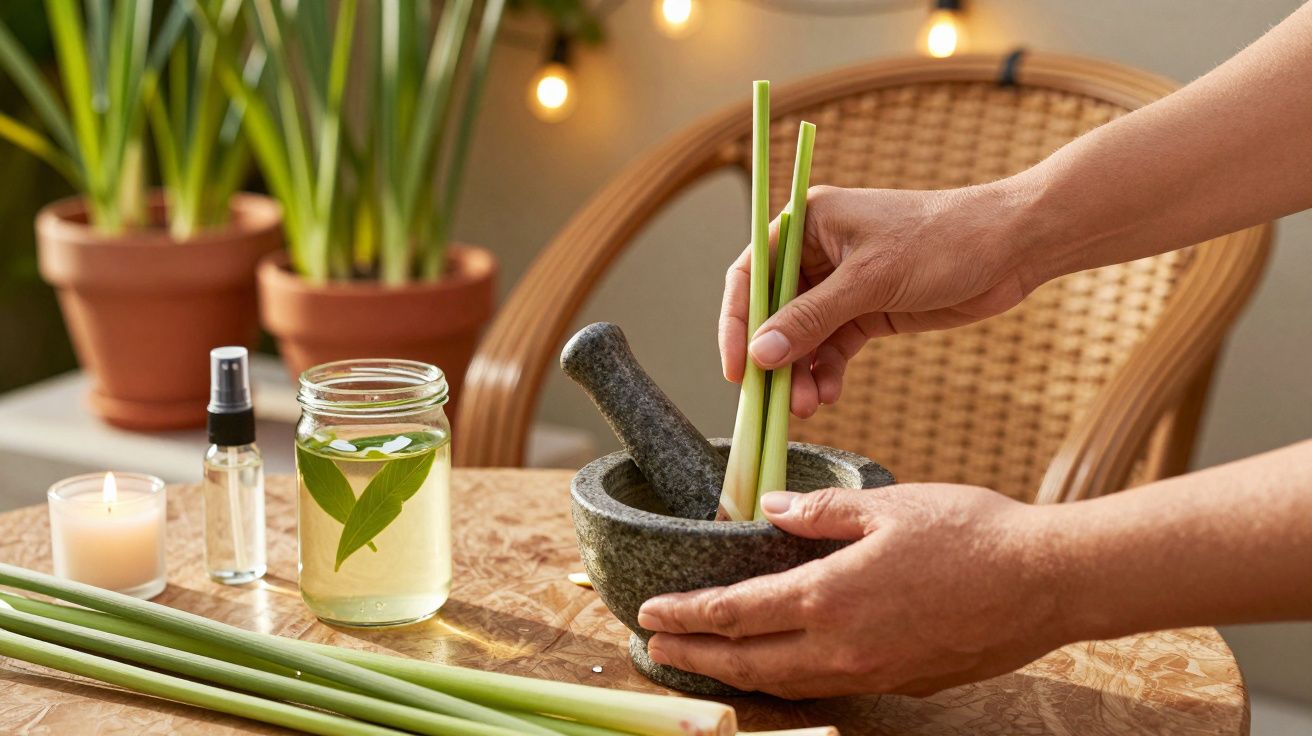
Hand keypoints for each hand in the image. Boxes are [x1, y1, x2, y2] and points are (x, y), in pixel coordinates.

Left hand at [637, 485, 1068, 697]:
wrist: (1047, 582)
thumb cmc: (971, 532)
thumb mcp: (887, 505)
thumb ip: (820, 512)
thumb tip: (769, 509)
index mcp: (830, 595)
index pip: (734, 613)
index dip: (685, 615)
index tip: (646, 613)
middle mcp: (842, 646)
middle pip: (746, 660)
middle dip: (692, 656)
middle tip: (651, 648)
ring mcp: (872, 672)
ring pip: (784, 683)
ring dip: (734, 674)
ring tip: (700, 662)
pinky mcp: (901, 683)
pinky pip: (825, 688)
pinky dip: (785, 681)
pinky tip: (777, 668)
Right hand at [718, 183, 1035, 416]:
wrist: (1012, 246)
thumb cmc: (942, 240)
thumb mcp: (870, 281)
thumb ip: (811, 319)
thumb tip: (760, 354)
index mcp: (807, 223)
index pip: (750, 275)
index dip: (736, 322)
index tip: (736, 369)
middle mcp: (817, 252)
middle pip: (773, 312)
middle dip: (774, 358)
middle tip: (776, 399)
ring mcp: (842, 284)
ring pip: (803, 337)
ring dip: (800, 373)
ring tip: (808, 406)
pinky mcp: (868, 311)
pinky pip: (832, 347)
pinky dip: (827, 372)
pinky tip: (829, 394)